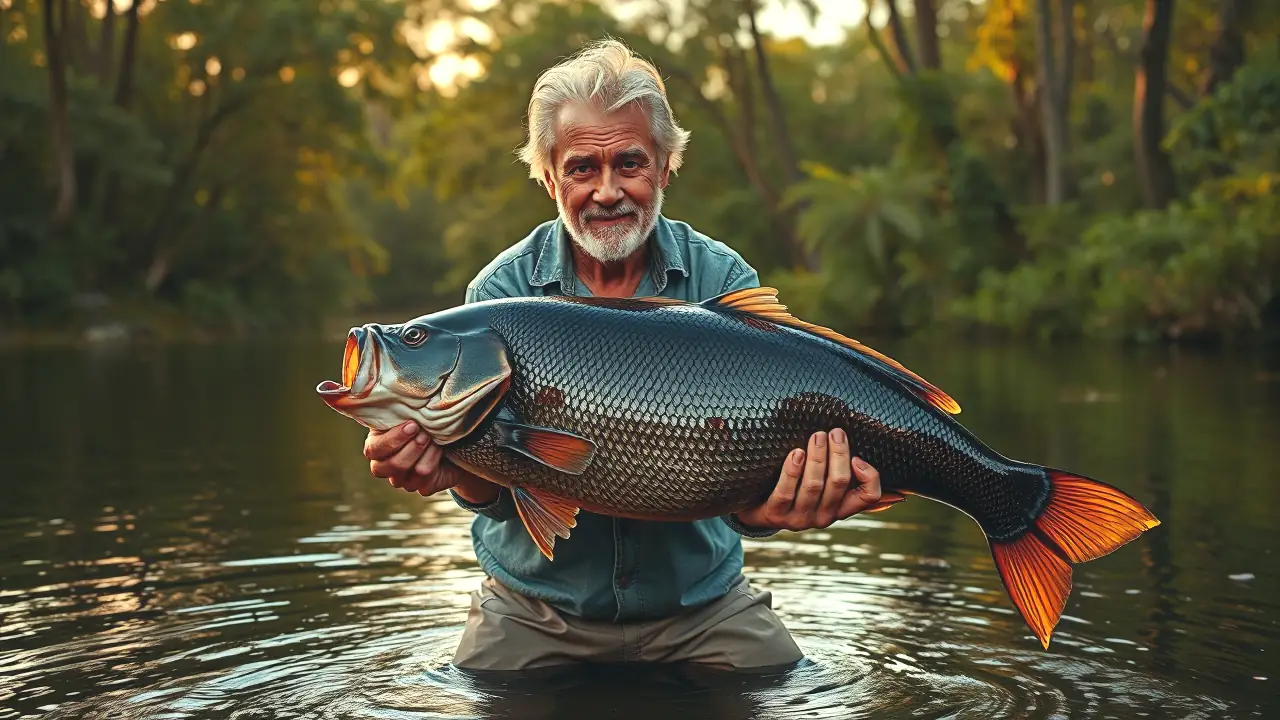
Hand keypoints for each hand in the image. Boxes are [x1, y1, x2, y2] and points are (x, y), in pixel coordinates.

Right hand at [363, 420, 450, 495]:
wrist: (448, 440)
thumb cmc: (421, 422)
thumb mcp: (408, 414)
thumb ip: (398, 412)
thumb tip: (399, 399)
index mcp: (376, 447)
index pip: (374, 450)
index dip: (393, 439)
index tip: (412, 425)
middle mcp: (385, 468)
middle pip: (394, 465)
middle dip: (414, 447)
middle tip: (426, 433)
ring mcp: (403, 481)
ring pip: (416, 472)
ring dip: (429, 451)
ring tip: (435, 438)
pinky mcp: (423, 488)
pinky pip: (429, 479)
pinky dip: (437, 460)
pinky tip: (442, 449)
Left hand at [735, 428, 892, 530]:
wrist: (759, 509)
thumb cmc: (796, 489)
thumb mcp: (821, 484)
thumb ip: (836, 468)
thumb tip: (850, 439)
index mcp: (839, 508)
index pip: (868, 497)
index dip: (869, 477)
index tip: (857, 457)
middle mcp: (823, 517)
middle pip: (838, 482)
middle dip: (838, 454)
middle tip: (834, 432)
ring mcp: (799, 518)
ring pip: (814, 485)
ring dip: (817, 457)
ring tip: (817, 436)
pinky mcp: (776, 514)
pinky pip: (786, 491)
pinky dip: (793, 470)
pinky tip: (796, 453)